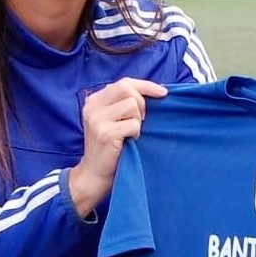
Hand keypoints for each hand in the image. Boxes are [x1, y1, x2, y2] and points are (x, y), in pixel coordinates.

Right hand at [67, 77, 166, 216]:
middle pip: (127, 88)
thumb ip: (124, 103)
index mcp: (94, 100)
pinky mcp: (105, 133)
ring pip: (132, 105)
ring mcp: (97, 119)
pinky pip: (133, 124)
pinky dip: (136, 133)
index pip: (124, 82)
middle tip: (141, 120)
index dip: (145, 85)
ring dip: (138, 121)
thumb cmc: (110, 147)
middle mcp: (92, 107)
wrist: (94, 174)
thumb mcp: (112, 120)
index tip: (163, 92)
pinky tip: (128, 142)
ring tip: (130, 133)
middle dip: (142, 102)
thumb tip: (156, 90)